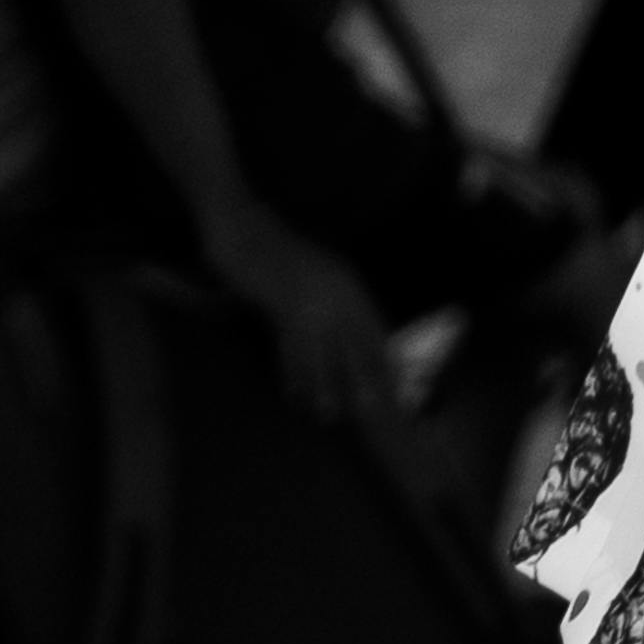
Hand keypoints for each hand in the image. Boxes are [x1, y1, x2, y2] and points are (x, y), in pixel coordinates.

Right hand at [200, 200, 397, 428]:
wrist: (244, 230)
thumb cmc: (282, 254)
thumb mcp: (322, 273)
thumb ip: (340, 301)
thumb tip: (358, 336)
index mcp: (349, 283)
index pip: (374, 328)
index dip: (386, 358)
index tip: (398, 385)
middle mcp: (334, 292)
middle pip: (354, 343)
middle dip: (364, 378)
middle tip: (373, 408)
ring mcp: (306, 300)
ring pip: (320, 351)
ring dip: (324, 385)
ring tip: (329, 413)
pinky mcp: (277, 305)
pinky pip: (288, 347)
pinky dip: (291, 372)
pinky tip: (293, 393)